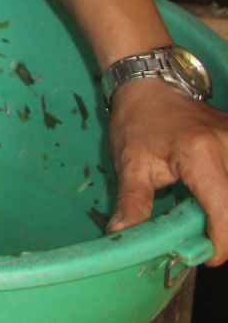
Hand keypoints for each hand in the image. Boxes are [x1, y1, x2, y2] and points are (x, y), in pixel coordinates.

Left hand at [107, 77, 227, 263]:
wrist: (150, 84)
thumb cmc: (138, 120)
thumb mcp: (130, 163)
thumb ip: (132, 202)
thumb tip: (123, 236)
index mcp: (200, 154)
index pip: (225, 212)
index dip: (221, 242)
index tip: (207, 255)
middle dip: (227, 232)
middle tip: (205, 241)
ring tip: (209, 221)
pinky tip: (214, 201)